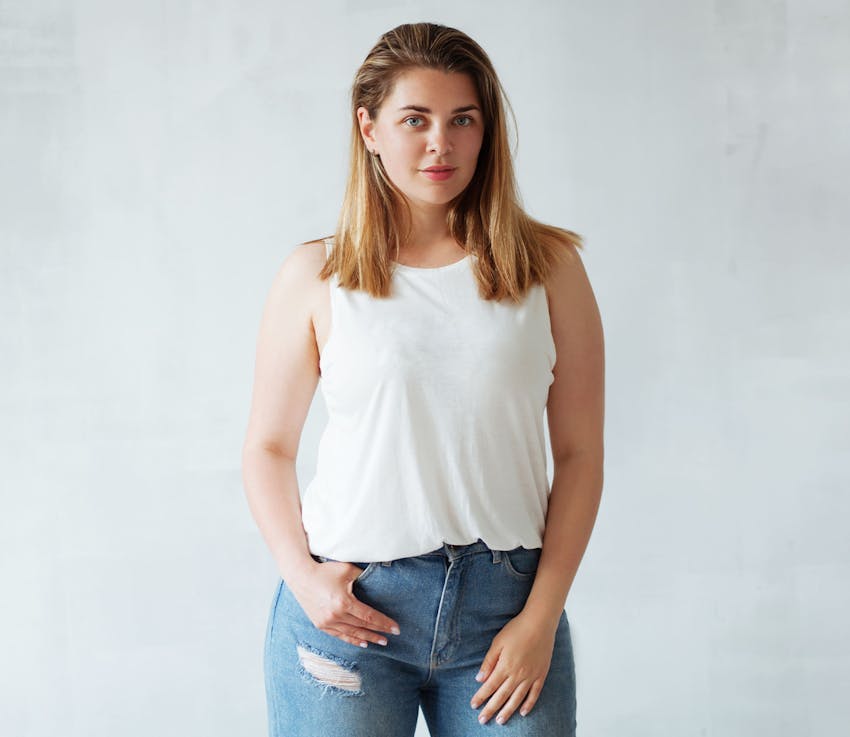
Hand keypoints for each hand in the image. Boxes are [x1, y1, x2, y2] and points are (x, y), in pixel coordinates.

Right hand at [289, 560, 400, 647]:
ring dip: (367, 638)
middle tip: (391, 636)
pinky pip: (339, 635)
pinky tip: (362, 642)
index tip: (396, 628)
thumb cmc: (325, 571)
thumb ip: (363, 576)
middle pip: (362, 626)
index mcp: (344, 602)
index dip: (384, 623)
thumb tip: (378, 581)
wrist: (300, 576)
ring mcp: (327, 622)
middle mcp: (335, 615)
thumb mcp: (347, 570)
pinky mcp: (320, 624)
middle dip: (379, 632)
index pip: (369, 616)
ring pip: (352, 634)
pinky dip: (352, 639)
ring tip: (380, 641)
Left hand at [469, 611, 557, 725]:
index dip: (481, 697)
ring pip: (517, 699)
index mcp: (505, 666)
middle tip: (482, 721)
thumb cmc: (517, 629)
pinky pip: (535, 694)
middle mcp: (518, 674)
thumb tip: (479, 679)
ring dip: (508, 711)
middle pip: (502, 696)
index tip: (473, 705)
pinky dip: (529, 704)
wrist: (539, 623)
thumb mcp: (498, 642)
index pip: (490, 686)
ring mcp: (531, 676)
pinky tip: (522, 712)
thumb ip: (489, 661)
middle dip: (491, 709)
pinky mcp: (541, 674)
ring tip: (500, 721)